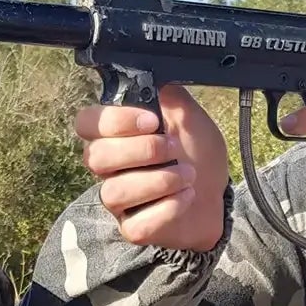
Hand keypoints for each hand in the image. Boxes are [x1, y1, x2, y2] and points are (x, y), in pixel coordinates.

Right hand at [76, 84, 228, 251]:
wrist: (219, 194)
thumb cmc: (198, 155)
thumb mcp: (189, 117)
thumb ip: (170, 96)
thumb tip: (154, 76)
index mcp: (116, 136)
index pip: (86, 123)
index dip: (113, 121)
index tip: (151, 121)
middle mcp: (110, 168)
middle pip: (95, 158)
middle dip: (140, 151)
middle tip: (173, 148)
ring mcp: (119, 201)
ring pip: (114, 193)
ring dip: (158, 180)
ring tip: (188, 175)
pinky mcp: (133, 228)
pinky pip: (135, 224)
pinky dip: (166, 209)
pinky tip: (186, 197)